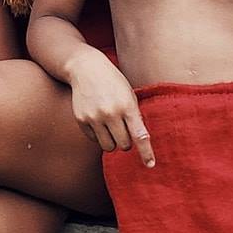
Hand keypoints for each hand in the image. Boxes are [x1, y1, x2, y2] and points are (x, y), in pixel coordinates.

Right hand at [67, 49, 154, 165]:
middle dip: (126, 141)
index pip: (139, 135)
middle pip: (124, 145)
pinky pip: (94, 140)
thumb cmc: (113, 82)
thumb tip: (139, 141)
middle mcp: (110, 113)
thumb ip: (135, 116)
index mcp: (127, 106)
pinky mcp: (81, 120)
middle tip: (123, 128)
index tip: (150, 165)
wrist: (86, 68)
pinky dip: (99, 135)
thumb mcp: (129, 94)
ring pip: (108, 147)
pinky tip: (98, 119)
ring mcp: (94, 117)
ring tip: (111, 126)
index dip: (146, 152)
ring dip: (112, 141)